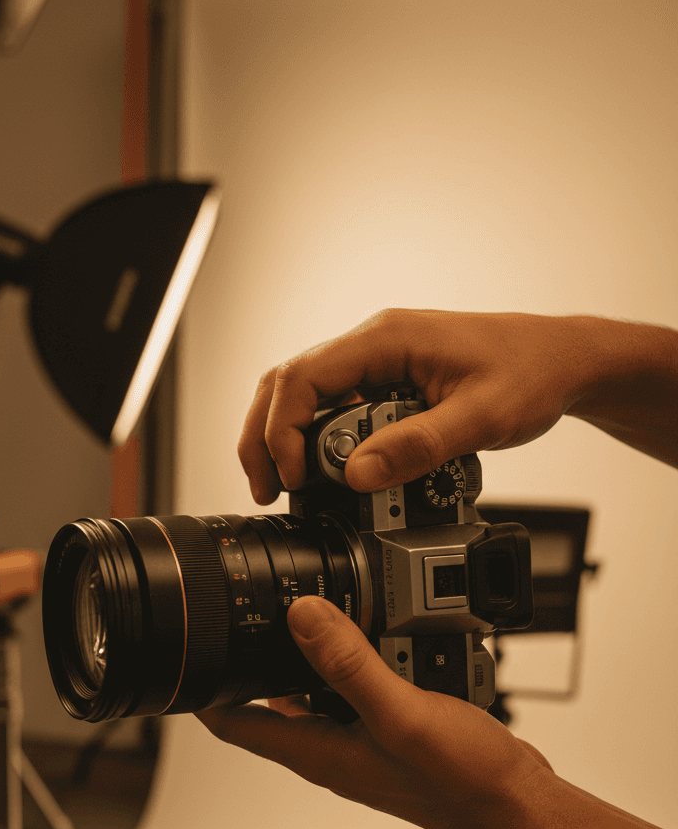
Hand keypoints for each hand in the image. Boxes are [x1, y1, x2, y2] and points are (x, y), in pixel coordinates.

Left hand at [197, 597, 552, 828]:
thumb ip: (347, 664)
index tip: (190, 650)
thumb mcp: (399, 712)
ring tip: (339, 612)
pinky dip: (368, 658)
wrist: (518, 804)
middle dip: (267, 654)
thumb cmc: (462, 783)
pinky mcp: (393, 731)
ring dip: (325, 651)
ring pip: (322, 687)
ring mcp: (362, 740)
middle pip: (273, 697)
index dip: (203, 688)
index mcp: (316, 750)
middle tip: (267, 607)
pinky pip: (364, 688)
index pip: (232, 722)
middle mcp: (331, 747)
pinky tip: (392, 636)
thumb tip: (299, 618)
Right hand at [239, 307, 601, 502]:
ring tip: (286, 487)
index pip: (303, 377)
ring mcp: (378, 362)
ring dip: (286, 438)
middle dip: (265, 436)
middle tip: (266, 490)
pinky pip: (336, 407)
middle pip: (287, 383)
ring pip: (306, 395)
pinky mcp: (388, 382)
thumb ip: (417, 446)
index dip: (283, 429)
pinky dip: (318, 440)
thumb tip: (356, 475)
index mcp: (387, 339)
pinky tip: (325, 473)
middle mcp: (374, 343)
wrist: (563, 361)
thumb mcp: (481, 418)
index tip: (292, 476)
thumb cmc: (532, 372)